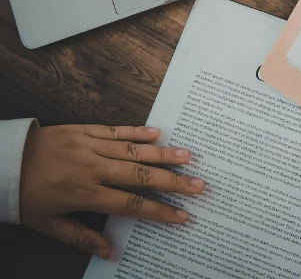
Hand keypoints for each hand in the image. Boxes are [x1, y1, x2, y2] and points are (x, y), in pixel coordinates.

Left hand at [19, 125, 204, 259]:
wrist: (3, 160)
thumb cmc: (25, 195)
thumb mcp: (47, 224)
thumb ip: (81, 236)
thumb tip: (109, 252)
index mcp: (85, 193)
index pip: (131, 204)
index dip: (159, 211)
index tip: (182, 216)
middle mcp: (94, 167)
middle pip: (141, 176)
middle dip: (173, 182)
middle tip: (199, 185)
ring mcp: (91, 146)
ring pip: (134, 151)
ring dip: (164, 155)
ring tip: (189, 157)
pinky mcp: (86, 130)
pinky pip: (118, 131)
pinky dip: (138, 132)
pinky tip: (158, 134)